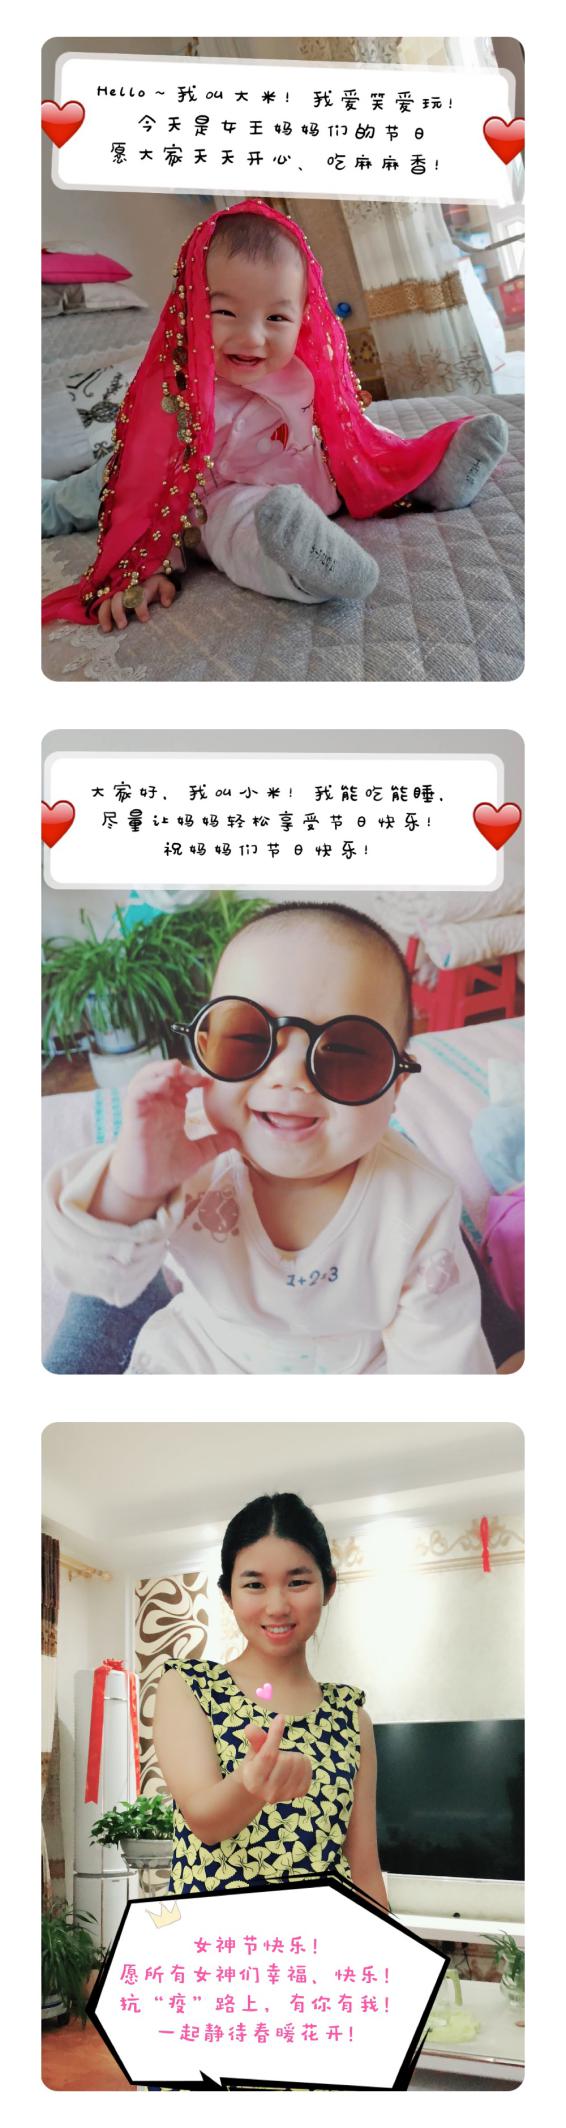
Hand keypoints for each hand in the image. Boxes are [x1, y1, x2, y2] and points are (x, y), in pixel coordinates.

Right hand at [97, 575, 176, 631]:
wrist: (143, 576)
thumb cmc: (154, 585)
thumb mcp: (163, 584)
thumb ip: (167, 591)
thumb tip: (166, 603)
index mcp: (139, 585)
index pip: (138, 595)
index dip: (140, 607)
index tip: (145, 619)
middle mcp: (125, 588)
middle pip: (118, 598)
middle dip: (118, 611)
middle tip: (122, 626)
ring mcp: (114, 593)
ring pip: (106, 602)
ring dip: (105, 615)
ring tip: (108, 629)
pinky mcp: (108, 599)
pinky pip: (100, 606)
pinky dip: (100, 616)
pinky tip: (102, 627)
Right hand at [107, 1058, 239, 1205]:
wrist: (148, 1188)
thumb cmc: (166, 1168)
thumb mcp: (198, 1154)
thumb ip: (215, 1143)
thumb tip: (237, 1138)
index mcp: (171, 1110)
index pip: (179, 1083)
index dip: (192, 1077)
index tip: (208, 1081)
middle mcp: (157, 1106)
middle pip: (164, 1075)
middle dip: (179, 1070)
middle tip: (195, 1075)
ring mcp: (145, 1110)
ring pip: (147, 1078)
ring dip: (161, 1070)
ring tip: (177, 1069)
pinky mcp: (133, 1117)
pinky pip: (136, 1094)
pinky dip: (148, 1085)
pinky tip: (163, 1084)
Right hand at [239, 1717, 312, 1805]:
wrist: (264, 1786)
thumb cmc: (258, 1763)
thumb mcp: (254, 1751)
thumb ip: (255, 1740)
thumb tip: (250, 1728)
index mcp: (252, 1779)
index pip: (268, 1755)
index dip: (275, 1734)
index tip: (280, 1718)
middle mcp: (267, 1792)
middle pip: (286, 1760)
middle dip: (285, 1751)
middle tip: (280, 1755)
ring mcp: (284, 1796)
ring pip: (299, 1765)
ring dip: (296, 1757)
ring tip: (287, 1760)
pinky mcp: (298, 1795)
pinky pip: (308, 1772)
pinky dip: (305, 1765)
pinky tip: (296, 1767)